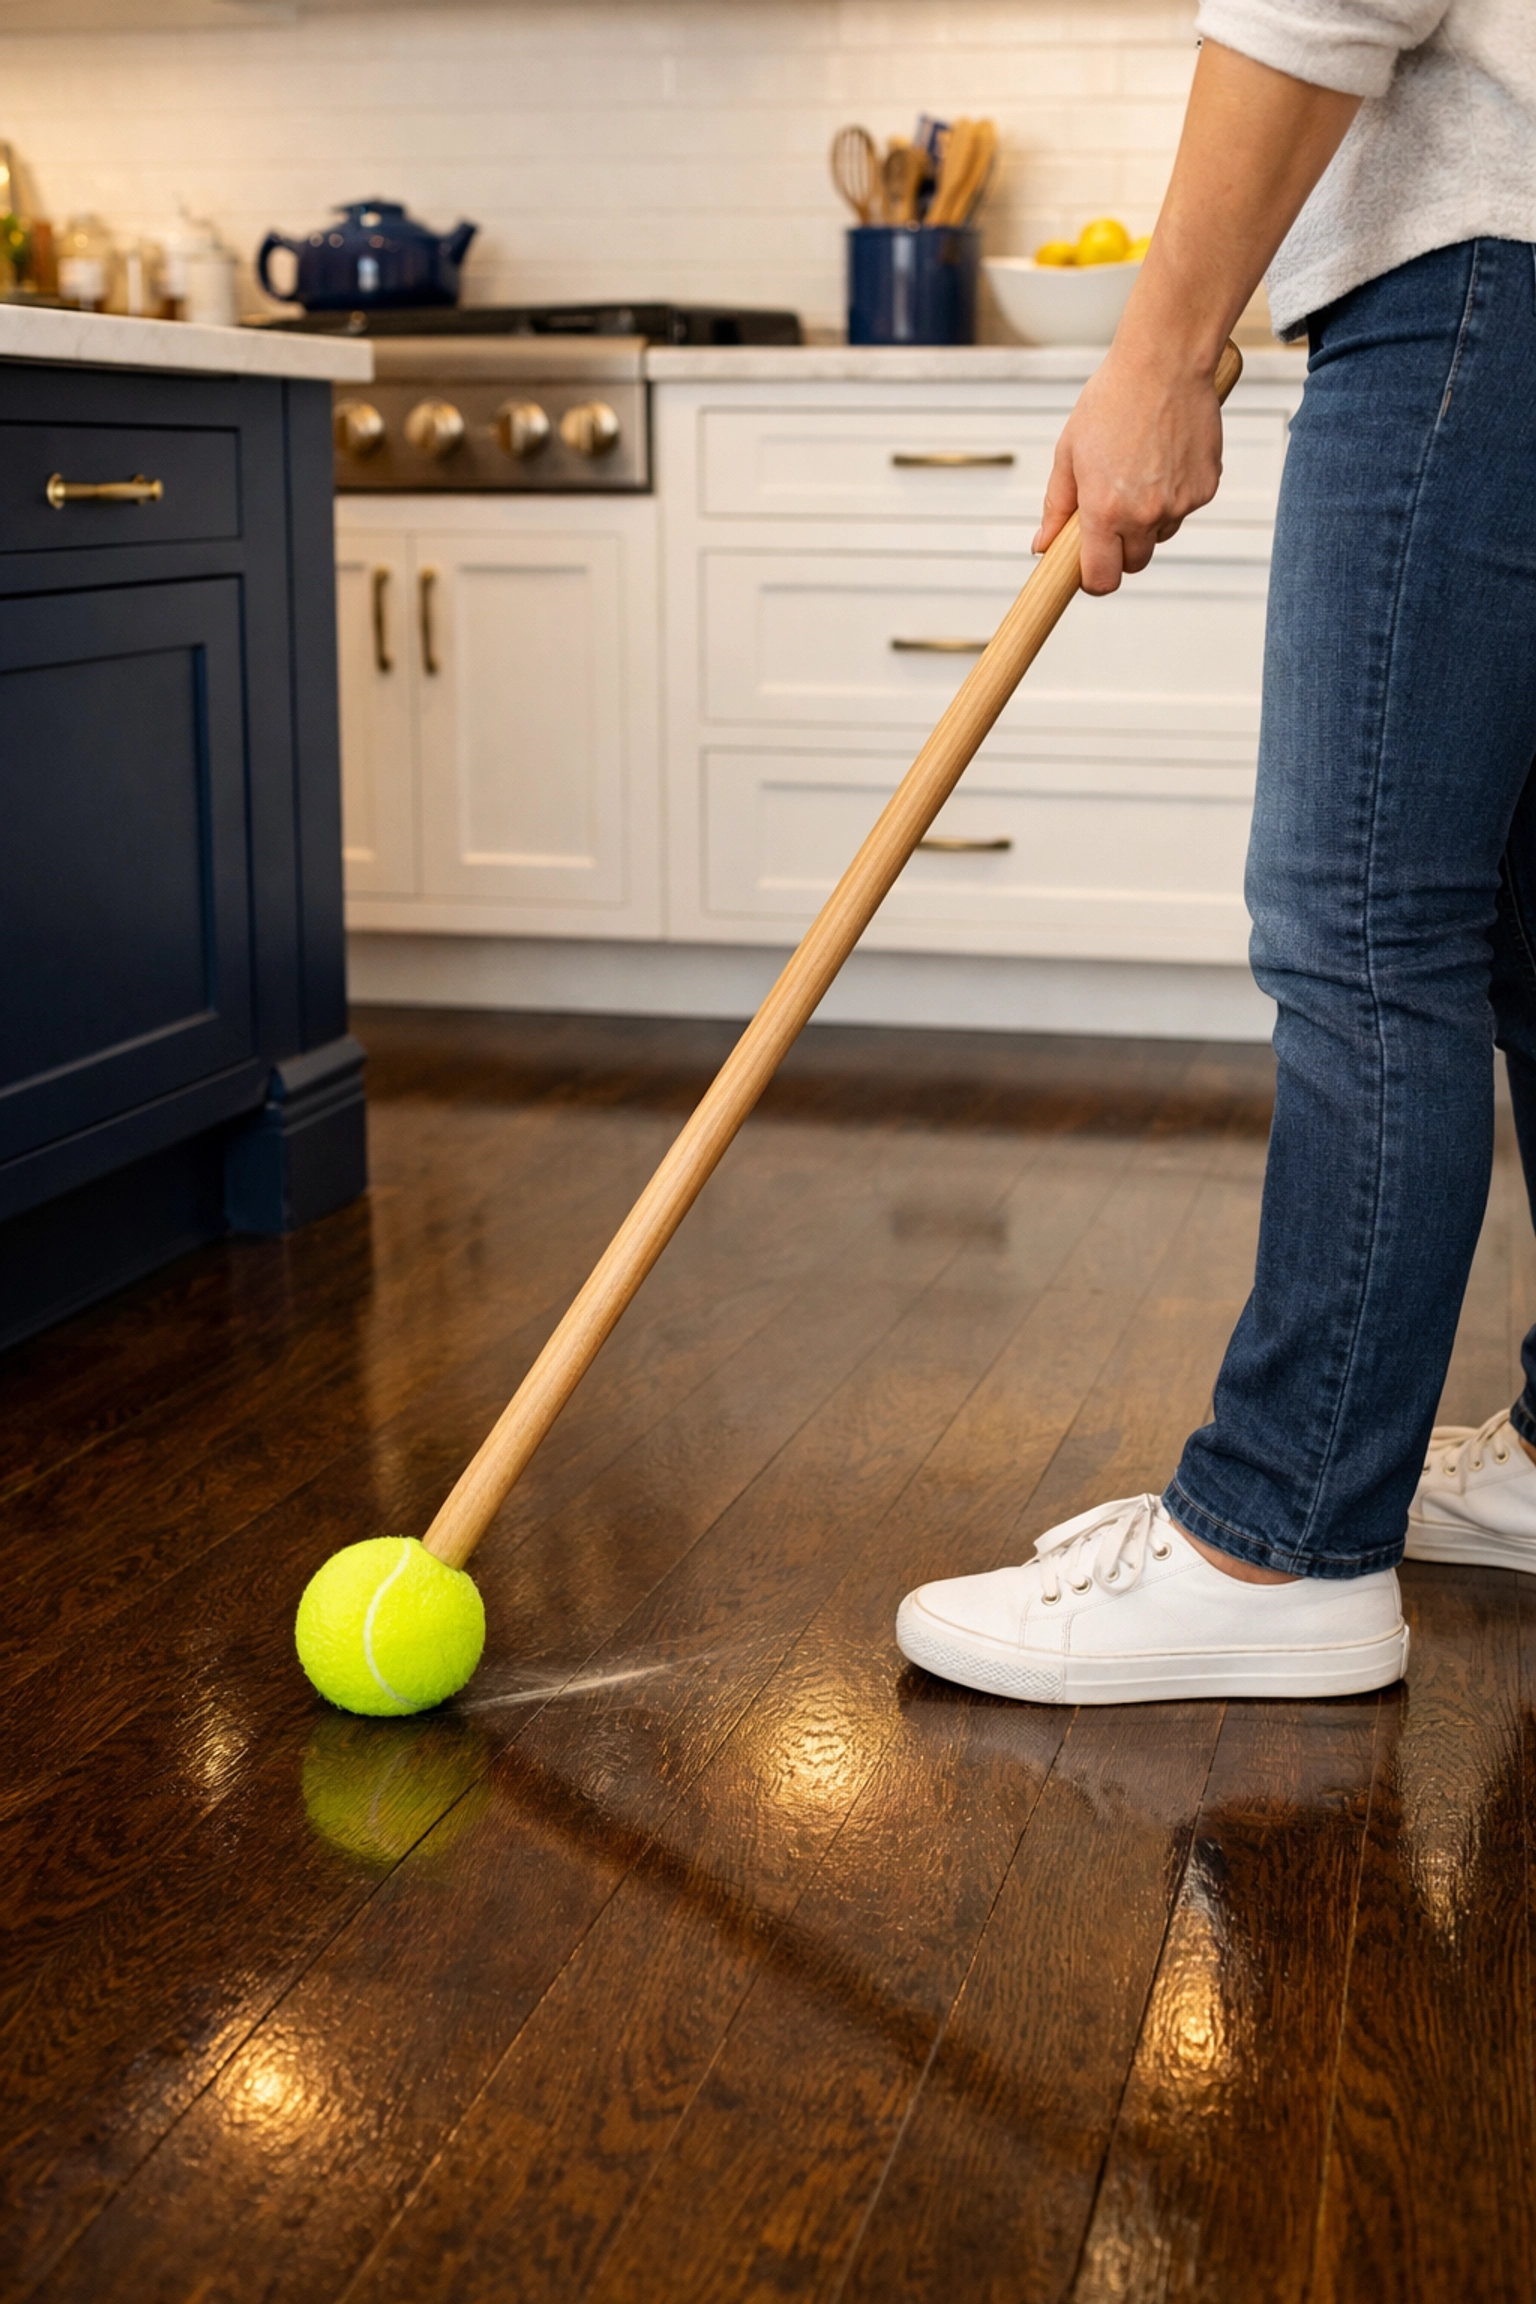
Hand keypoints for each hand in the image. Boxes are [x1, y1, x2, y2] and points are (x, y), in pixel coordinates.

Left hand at [1032, 346, 1224, 595]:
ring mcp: (1180, 503)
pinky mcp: (1206, 488)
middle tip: (1112, 508)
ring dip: (1148, 519)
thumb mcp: (1069, 453)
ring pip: (1160, 535)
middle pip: (1134, 563)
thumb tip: (1042, 547)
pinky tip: (1165, 456)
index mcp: (1105, 511)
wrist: (1164, 363)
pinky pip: (1185, 508)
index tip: (1089, 568)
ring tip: (1139, 470)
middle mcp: (1145, 515)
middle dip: (1120, 547)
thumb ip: (1057, 508)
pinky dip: (1174, 494)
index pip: (1102, 579)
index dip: (1093, 580)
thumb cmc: (1110, 402)